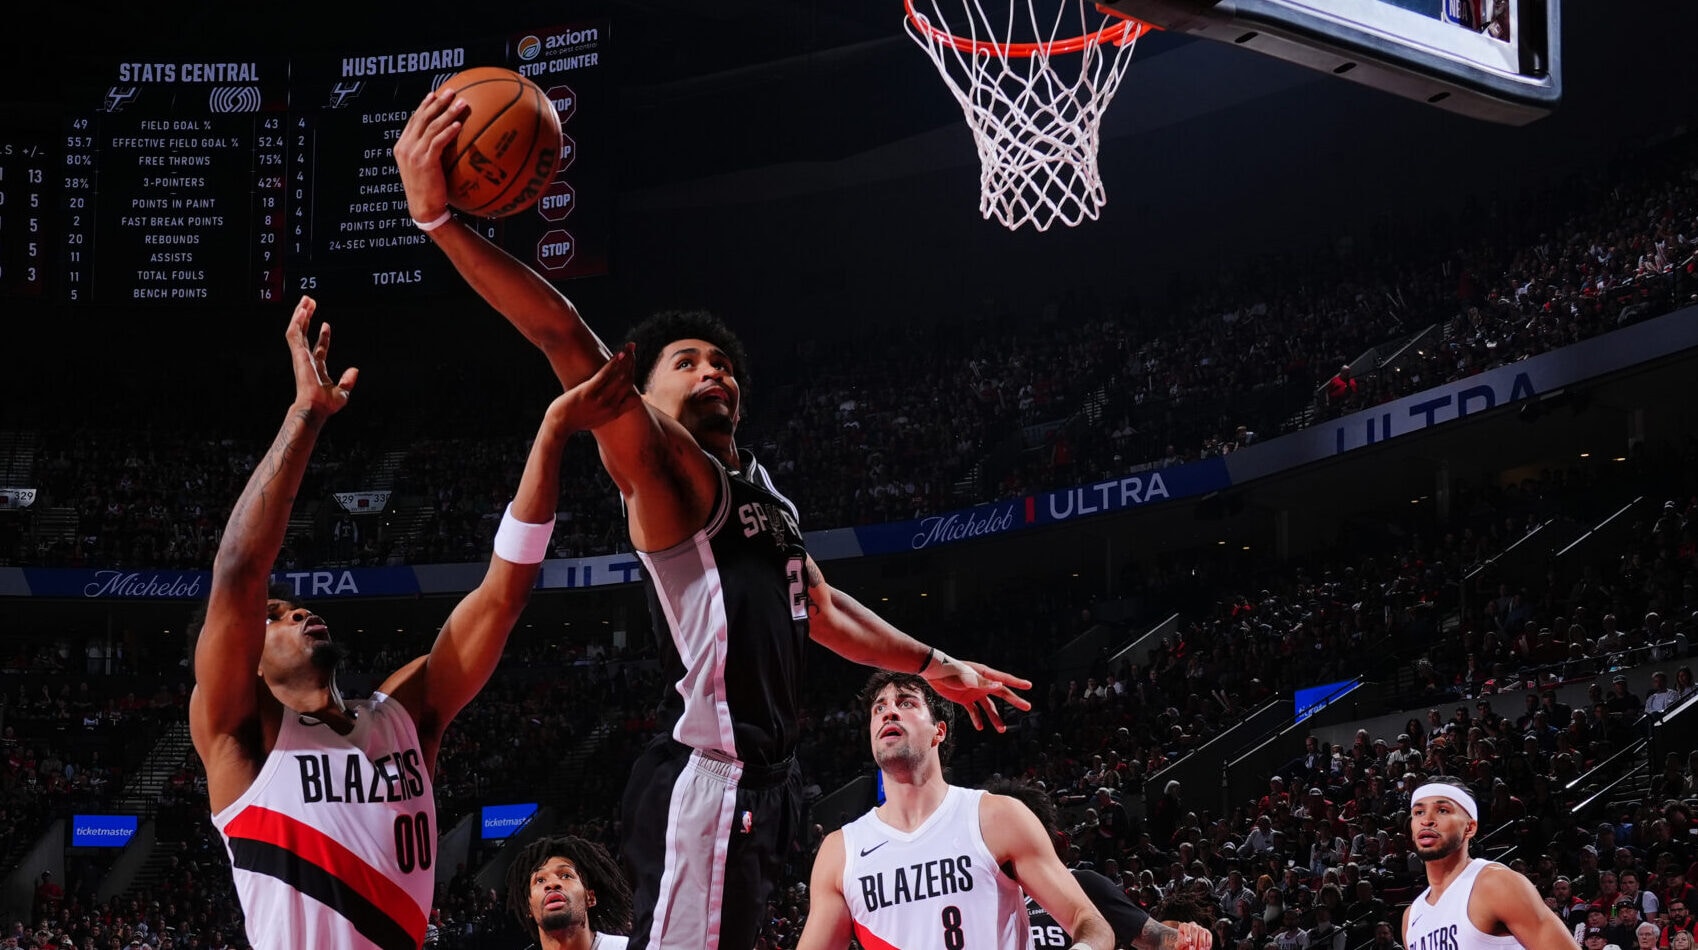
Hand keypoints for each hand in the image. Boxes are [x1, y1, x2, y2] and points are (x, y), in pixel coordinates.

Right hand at [285, 296, 356, 418]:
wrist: (316, 407)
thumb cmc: (326, 405)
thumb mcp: (342, 392)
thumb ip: (348, 380)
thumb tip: (355, 370)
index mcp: (316, 368)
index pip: (318, 348)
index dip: (323, 336)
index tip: (326, 324)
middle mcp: (306, 360)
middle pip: (305, 334)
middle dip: (307, 319)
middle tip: (309, 304)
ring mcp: (300, 356)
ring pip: (297, 330)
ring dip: (300, 315)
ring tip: (306, 300)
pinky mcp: (297, 354)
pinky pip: (294, 334)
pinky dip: (296, 322)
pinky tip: (301, 311)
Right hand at [393, 85, 467, 222]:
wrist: (424, 209)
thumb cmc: (429, 192)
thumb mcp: (425, 170)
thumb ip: (430, 154)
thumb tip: (447, 145)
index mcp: (402, 147)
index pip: (413, 121)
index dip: (423, 106)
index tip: (434, 95)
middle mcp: (405, 147)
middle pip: (421, 118)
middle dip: (437, 103)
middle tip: (451, 92)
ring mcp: (413, 154)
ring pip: (431, 127)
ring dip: (448, 113)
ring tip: (461, 103)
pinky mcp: (424, 162)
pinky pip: (437, 142)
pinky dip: (448, 132)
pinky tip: (459, 125)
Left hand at [545, 344, 640, 432]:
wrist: (558, 425)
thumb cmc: (574, 421)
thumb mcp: (595, 420)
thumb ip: (606, 411)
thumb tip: (611, 403)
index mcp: (614, 414)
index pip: (636, 399)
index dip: (635, 385)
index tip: (631, 369)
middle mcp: (610, 407)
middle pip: (628, 382)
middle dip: (632, 363)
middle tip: (633, 350)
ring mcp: (599, 400)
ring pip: (620, 376)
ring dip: (627, 359)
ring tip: (629, 347)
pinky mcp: (587, 392)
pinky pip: (605, 375)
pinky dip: (614, 363)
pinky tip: (619, 353)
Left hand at [924, 656, 1031, 731]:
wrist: (933, 673)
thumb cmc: (951, 671)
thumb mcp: (968, 678)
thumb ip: (983, 683)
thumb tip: (1001, 685)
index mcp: (985, 675)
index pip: (1005, 680)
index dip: (1017, 683)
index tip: (1029, 685)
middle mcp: (982, 684)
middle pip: (1002, 694)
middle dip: (1015, 701)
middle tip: (1027, 707)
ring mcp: (974, 692)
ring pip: (988, 707)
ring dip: (994, 717)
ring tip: (1002, 730)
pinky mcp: (964, 699)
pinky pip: (974, 711)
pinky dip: (977, 718)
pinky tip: (979, 727)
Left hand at [1174, 920, 1213, 949]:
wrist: (1188, 946)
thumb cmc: (1183, 944)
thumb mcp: (1179, 944)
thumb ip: (1181, 942)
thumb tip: (1186, 942)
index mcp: (1184, 926)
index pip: (1186, 927)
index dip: (1187, 934)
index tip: (1188, 941)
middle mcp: (1193, 925)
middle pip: (1195, 930)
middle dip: (1194, 940)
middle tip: (1192, 949)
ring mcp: (1200, 928)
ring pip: (1202, 932)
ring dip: (1202, 942)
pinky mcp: (1207, 932)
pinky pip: (1209, 935)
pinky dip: (1208, 942)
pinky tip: (1206, 948)